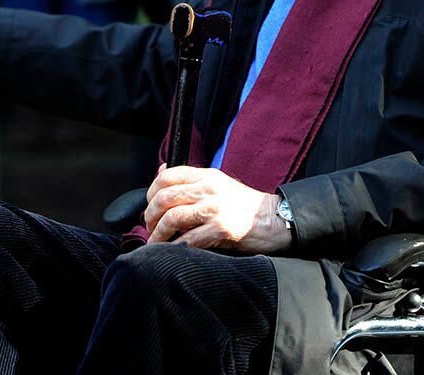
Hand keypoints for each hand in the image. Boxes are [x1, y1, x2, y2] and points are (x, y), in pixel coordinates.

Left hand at [144, 165, 290, 253]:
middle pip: (165, 198)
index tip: (149, 206)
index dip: (151, 191)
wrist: (273, 219)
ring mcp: (215, 209)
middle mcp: (209, 189)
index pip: (166, 176)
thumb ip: (191, 179)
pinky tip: (172, 251)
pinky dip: (175, 247)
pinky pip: (188, 239)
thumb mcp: (217, 183)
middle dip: (151, 216)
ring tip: (156, 242)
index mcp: (206, 175)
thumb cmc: (243, 205)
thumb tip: (160, 173)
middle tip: (149, 227)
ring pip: (172, 218)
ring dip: (159, 234)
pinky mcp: (221, 229)